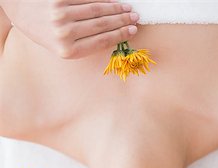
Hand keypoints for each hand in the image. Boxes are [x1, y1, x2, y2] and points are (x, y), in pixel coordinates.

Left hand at [1, 0, 138, 57]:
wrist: (20, 11)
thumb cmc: (44, 32)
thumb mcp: (61, 45)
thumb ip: (84, 43)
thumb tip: (113, 35)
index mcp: (67, 51)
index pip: (100, 41)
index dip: (119, 35)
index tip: (132, 31)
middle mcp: (64, 33)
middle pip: (101, 25)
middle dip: (121, 21)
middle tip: (134, 18)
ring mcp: (61, 14)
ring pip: (96, 9)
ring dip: (115, 8)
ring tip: (127, 8)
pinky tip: (112, 0)